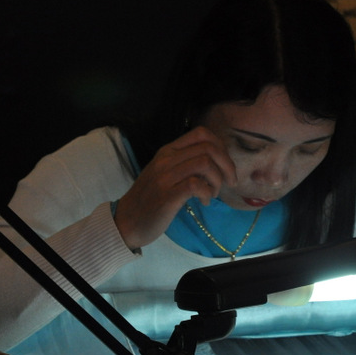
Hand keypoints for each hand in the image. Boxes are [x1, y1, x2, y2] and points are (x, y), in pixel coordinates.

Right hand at [114, 126, 236, 249]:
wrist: (127, 221)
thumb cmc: (150, 199)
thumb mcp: (164, 174)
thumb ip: (185, 164)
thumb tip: (216, 163)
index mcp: (167, 151)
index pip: (201, 133)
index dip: (220, 147)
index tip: (224, 165)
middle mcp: (166, 159)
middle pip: (208, 148)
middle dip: (227, 165)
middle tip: (229, 182)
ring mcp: (165, 177)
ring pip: (205, 164)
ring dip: (217, 180)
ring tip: (212, 193)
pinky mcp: (167, 196)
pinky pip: (196, 185)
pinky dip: (207, 193)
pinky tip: (204, 201)